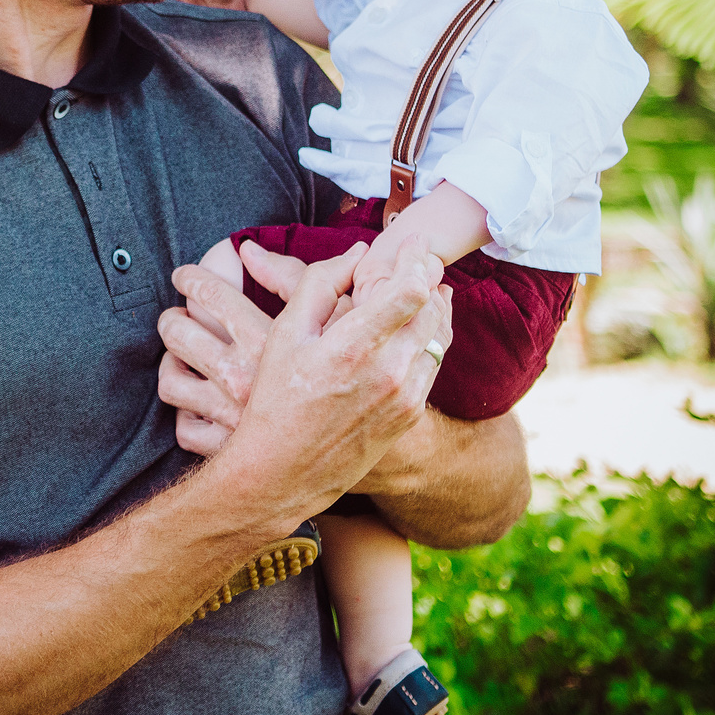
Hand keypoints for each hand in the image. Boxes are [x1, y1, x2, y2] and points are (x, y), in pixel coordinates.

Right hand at [159, 236, 451, 518]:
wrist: (283, 473)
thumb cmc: (276, 399)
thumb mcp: (286, 335)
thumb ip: (321, 284)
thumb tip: (358, 254)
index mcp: (354, 347)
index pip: (410, 291)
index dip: (416, 259)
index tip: (412, 241)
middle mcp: (388, 372)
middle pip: (431, 307)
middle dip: (428, 275)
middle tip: (420, 254)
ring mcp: (405, 397)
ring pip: (439, 335)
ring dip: (435, 304)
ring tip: (427, 283)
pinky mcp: (411, 414)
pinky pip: (433, 363)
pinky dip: (432, 336)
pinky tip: (420, 323)